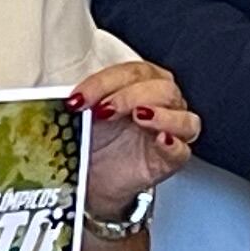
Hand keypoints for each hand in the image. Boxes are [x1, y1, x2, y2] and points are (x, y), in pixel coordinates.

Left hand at [74, 60, 198, 219]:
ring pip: (182, 115)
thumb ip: (82, 100)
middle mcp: (160, 104)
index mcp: (141, 84)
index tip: (79, 98)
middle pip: (161, 87)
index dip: (104, 82)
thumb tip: (66, 97)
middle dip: (129, 95)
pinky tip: (160, 140)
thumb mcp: (83, 115)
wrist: (94, 178)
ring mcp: (170, 131)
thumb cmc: (95, 141)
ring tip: (137, 117)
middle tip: (102, 110)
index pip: (132, 71)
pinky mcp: (171, 159)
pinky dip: (173, 144)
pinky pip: (183, 150)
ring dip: (159, 114)